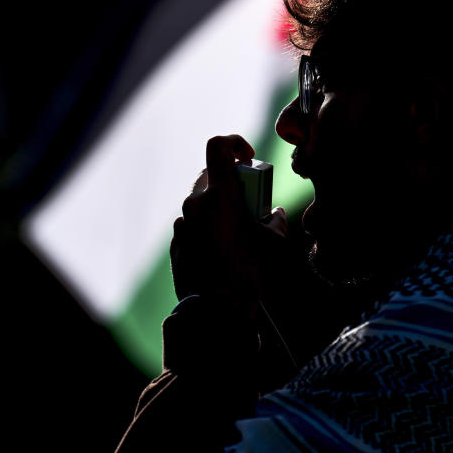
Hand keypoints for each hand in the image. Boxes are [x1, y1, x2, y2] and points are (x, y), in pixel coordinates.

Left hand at [170, 134, 287, 318]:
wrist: (216, 309)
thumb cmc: (247, 273)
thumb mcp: (272, 243)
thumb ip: (275, 220)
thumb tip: (276, 213)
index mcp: (220, 195)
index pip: (218, 146)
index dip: (234, 143)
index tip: (248, 158)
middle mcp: (196, 203)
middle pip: (210, 175)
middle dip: (230, 182)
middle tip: (247, 201)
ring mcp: (182, 222)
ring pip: (200, 201)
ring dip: (218, 206)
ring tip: (236, 229)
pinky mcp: (176, 241)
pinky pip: (192, 223)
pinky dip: (206, 226)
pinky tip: (221, 248)